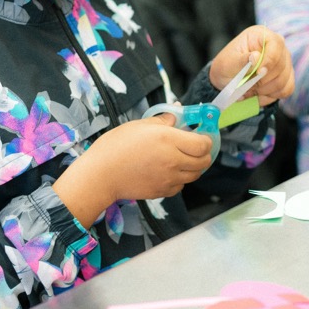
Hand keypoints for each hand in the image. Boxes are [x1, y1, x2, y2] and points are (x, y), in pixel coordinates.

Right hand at [52, 113, 210, 225]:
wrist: (101, 175)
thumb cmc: (115, 147)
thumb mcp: (139, 125)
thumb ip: (162, 120)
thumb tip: (176, 116)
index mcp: (169, 140)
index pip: (203, 144)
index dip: (207, 139)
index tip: (202, 134)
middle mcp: (173, 161)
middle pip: (204, 161)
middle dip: (204, 153)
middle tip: (195, 146)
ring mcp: (169, 179)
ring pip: (195, 175)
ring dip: (193, 166)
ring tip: (182, 157)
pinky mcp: (163, 192)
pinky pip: (181, 185)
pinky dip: (180, 178)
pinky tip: (168, 170)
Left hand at [210, 25, 294, 106]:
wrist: (227, 81)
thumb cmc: (226, 67)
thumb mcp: (227, 63)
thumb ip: (241, 60)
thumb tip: (256, 56)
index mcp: (261, 35)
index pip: (276, 43)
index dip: (270, 59)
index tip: (259, 72)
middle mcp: (277, 47)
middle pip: (281, 65)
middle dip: (262, 80)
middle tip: (246, 85)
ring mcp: (284, 62)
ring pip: (283, 81)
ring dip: (264, 90)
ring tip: (249, 89)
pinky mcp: (287, 77)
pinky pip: (286, 90)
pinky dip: (270, 96)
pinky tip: (258, 94)